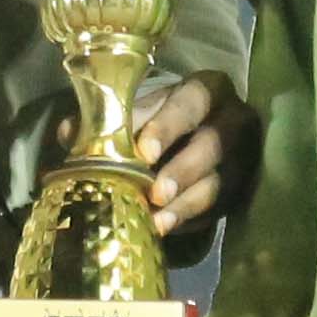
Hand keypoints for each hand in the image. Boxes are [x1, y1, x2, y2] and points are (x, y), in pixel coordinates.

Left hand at [132, 77, 257, 233]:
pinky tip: (165, 226)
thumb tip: (76, 133)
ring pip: (218, 180)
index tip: (144, 151)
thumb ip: (117, 120)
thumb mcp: (143, 111)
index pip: (191, 102)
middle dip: (183, 170)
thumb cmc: (158, 119)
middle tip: (156, 192)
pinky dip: (187, 218)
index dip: (168, 126)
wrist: (186, 140)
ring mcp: (240, 157)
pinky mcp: (238, 189)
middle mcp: (233, 119)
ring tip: (158, 220)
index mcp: (207, 90)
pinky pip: (217, 206)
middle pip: (213, 144)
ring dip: (185, 202)